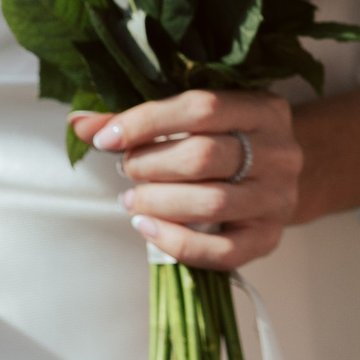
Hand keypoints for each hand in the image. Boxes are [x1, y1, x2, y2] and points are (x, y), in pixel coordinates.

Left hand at [69, 90, 303, 270]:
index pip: (202, 108)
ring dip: (158, 203)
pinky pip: (222, 251)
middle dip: (150, 165)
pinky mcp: (269, 238)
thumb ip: (141, 119)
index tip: (106, 138)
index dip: (147, 122)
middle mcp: (279, 151)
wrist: (278, 176)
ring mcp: (278, 197)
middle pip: (205, 156)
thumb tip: (79, 123)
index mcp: (263, 108)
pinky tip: (147, 229)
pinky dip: (176, 243)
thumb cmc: (228, 140)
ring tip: (132, 200)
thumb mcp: (198, 118)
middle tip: (126, 170)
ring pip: (212, 203)